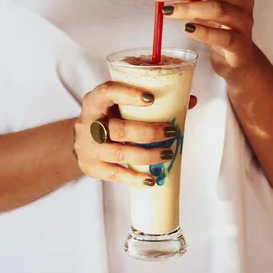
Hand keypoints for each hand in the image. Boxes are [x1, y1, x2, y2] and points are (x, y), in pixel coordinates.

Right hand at [74, 81, 196, 187]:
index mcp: (94, 101)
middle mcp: (87, 124)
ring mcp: (88, 148)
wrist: (82, 140)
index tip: (152, 98)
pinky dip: (134, 178)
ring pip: (119, 153)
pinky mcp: (92, 167)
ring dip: (146, 156)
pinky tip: (151, 179)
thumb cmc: (108, 116)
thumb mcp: (119, 104)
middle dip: (148, 132)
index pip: (108, 92)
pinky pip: (115, 175)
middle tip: (171, 132)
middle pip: (118, 129)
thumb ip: (150, 101)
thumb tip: (190, 100)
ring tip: (167, 154)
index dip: (128, 94)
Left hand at [151, 0, 254, 78]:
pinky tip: (186, 29)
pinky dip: (202, 32)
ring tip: (167, 12)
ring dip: (187, 8)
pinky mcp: (240, 43)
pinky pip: (221, 36)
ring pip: (215, 8)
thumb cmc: (217, 25)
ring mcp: (244, 20)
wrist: (236, 55)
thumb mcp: (201, 3)